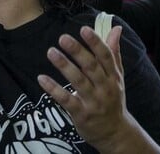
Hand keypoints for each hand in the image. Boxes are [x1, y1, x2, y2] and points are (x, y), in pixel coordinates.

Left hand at [38, 25, 134, 149]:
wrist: (114, 132)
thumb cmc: (113, 99)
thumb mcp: (117, 76)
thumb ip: (114, 52)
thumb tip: (116, 28)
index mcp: (113, 76)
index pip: (105, 56)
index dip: (95, 42)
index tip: (84, 29)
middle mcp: (105, 88)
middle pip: (91, 67)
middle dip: (77, 51)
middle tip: (63, 37)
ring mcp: (93, 102)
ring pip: (78, 82)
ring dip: (64, 66)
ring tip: (51, 52)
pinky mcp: (81, 114)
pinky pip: (66, 100)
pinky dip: (54, 89)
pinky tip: (42, 78)